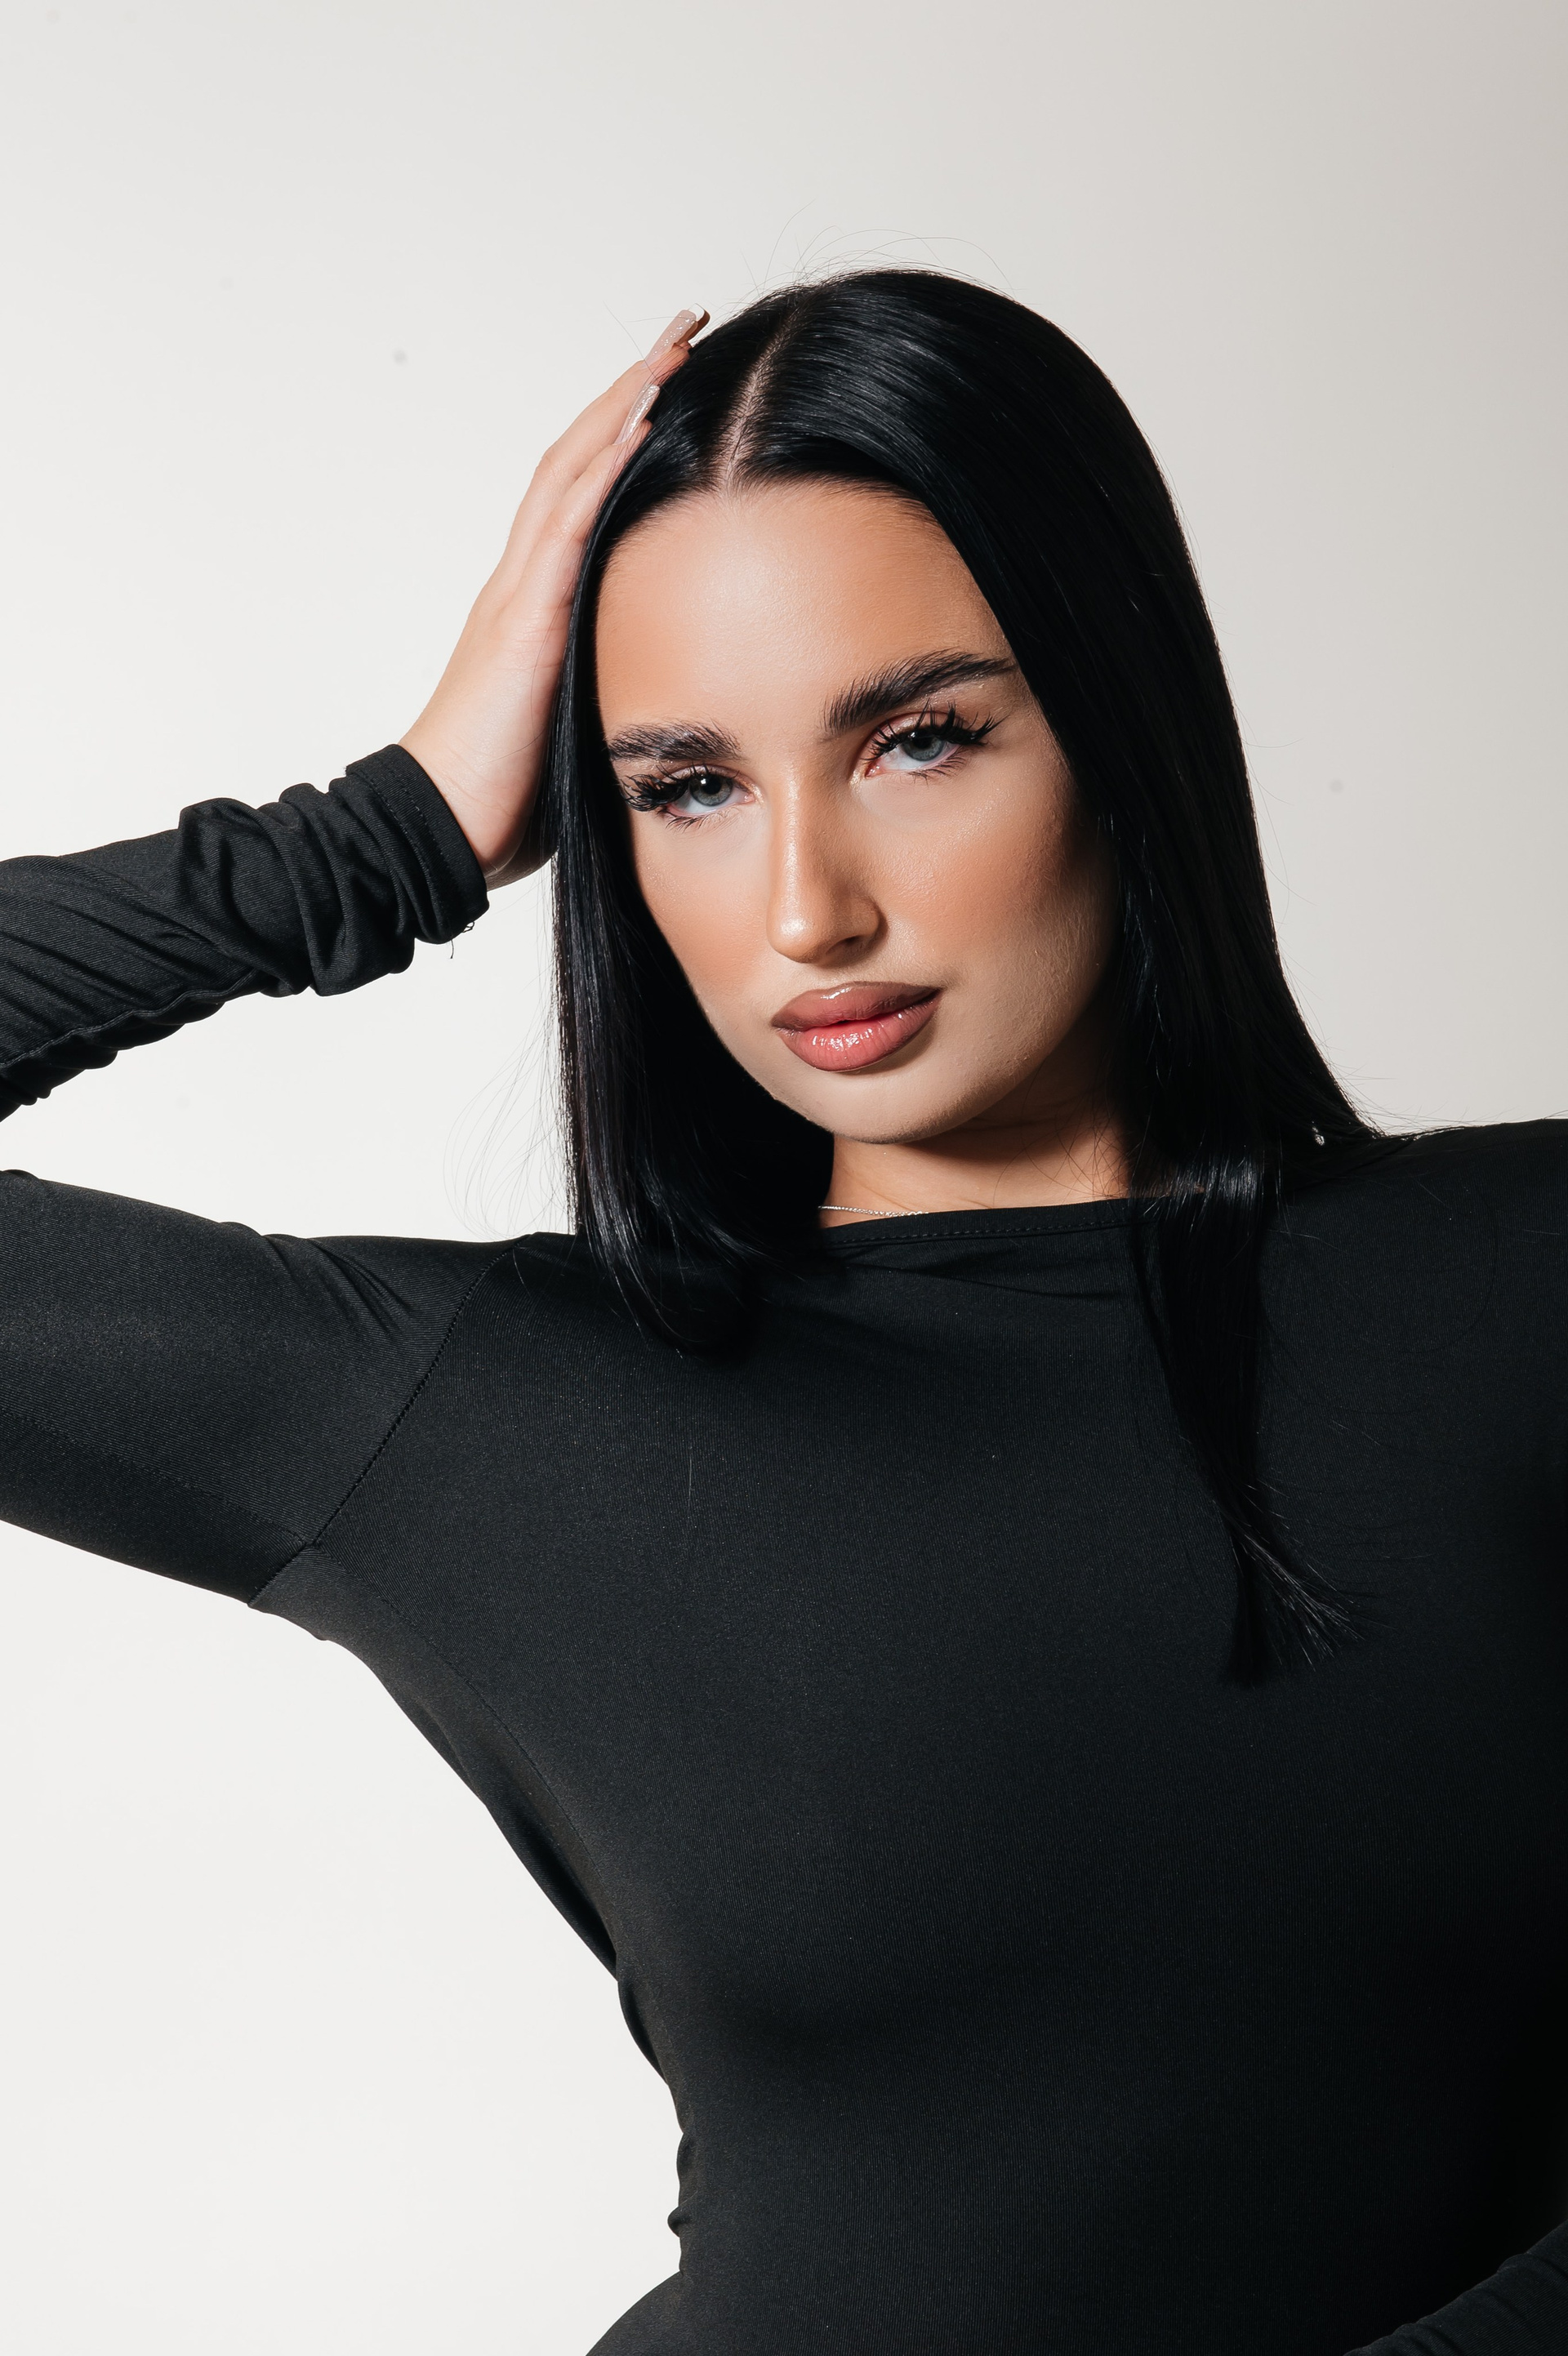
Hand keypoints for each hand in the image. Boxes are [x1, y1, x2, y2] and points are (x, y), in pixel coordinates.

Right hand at [401, 307, 706, 884]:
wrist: (433, 836)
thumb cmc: (500, 802)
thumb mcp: (576, 732)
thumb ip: (611, 696)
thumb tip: (671, 707)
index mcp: (535, 608)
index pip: (584, 495)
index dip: (627, 433)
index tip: (678, 381)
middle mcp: (521, 584)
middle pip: (577, 457)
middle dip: (632, 387)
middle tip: (687, 326)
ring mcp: (518, 598)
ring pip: (571, 472)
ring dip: (624, 403)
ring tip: (675, 345)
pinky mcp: (524, 627)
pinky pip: (568, 529)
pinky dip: (605, 470)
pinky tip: (644, 422)